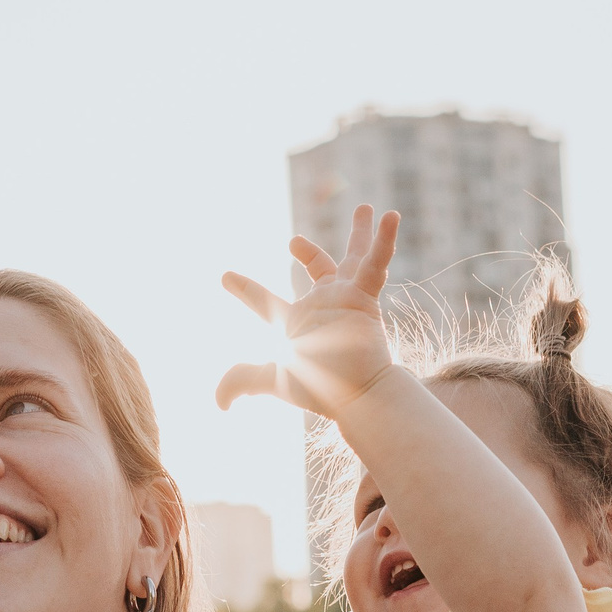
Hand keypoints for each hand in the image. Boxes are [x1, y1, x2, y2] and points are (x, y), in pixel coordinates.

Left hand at [216, 202, 402, 419]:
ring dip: (362, 233)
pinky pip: (376, 263)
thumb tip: (220, 402)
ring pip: (355, 257)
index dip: (245, 291)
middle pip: (319, 268)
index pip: (264, 301)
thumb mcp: (274, 380)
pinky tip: (391, 215)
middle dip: (309, 252)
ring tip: (368, 209)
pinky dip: (384, 240)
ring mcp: (347, 297)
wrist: (355, 393)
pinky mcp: (366, 296)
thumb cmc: (320, 389)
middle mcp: (324, 304)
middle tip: (293, 242)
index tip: (225, 277)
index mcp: (298, 320)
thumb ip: (243, 381)